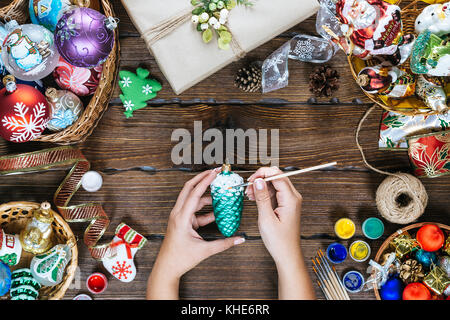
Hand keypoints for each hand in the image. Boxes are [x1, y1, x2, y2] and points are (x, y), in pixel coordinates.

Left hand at [147, 169, 245, 298]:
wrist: (166, 268)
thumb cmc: (179, 259)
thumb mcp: (204, 251)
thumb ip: (224, 243)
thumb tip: (239, 239)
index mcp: (181, 218)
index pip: (194, 193)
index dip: (205, 181)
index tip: (214, 173)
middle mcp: (178, 214)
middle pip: (189, 189)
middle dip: (202, 179)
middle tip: (214, 172)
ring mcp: (179, 217)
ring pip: (192, 199)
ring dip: (205, 195)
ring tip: (219, 191)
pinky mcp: (182, 222)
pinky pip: (194, 210)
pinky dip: (204, 209)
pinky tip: (216, 211)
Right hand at [246, 167, 302, 264]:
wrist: (287, 254)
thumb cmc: (280, 241)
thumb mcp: (266, 218)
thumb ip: (262, 198)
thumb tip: (258, 181)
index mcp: (291, 199)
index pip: (278, 175)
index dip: (263, 174)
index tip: (251, 179)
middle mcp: (293, 198)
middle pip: (277, 177)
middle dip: (261, 179)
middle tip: (249, 187)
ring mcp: (290, 201)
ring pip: (274, 184)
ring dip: (261, 186)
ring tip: (250, 194)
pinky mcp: (285, 205)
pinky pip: (274, 192)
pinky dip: (264, 193)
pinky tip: (255, 198)